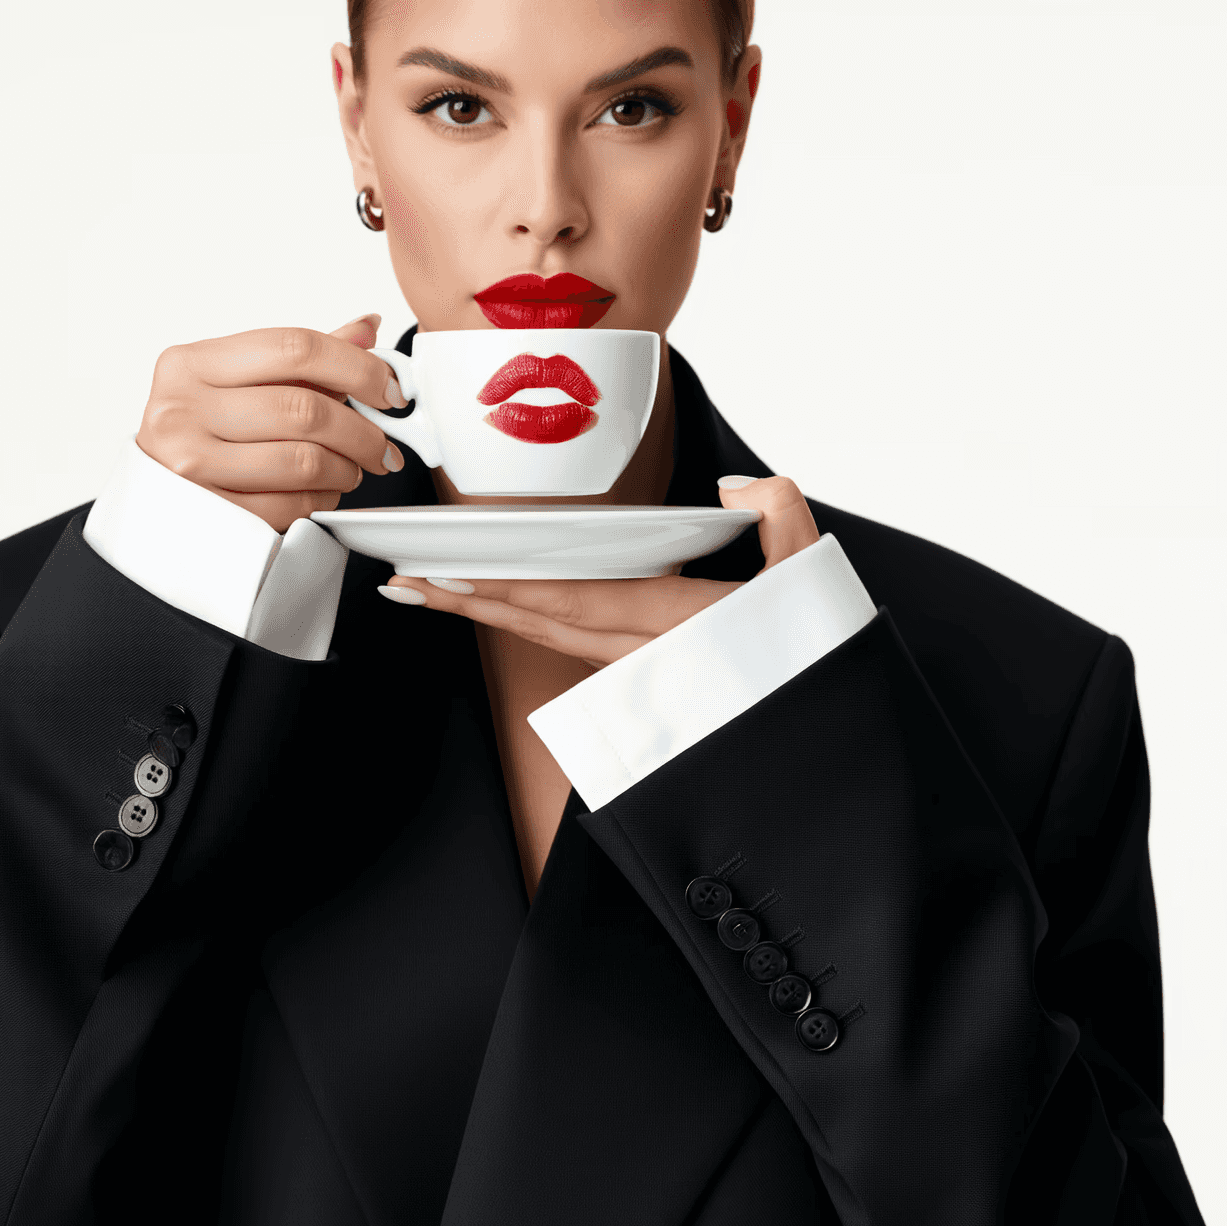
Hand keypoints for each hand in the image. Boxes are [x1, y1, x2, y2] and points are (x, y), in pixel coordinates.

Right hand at [137, 313, 408, 534]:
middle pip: (304, 409)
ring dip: (346, 469)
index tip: (389, 391)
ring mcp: (189, 464)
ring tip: (351, 469)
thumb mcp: (240, 384)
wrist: (154, 502)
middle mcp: (182, 408)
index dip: (357, 368)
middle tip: (383, 446)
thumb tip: (365, 329)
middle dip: (363, 432)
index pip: (294, 348)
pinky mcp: (207, 514)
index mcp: (193, 363)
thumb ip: (301, 359)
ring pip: (303, 461)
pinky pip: (289, 505)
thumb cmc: (201, 433)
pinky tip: (322, 492)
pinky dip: (321, 501)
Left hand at [382, 475, 819, 666]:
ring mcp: (641, 674)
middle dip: (470, 604)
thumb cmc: (813, 653)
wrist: (823, 736)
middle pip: (542, 625)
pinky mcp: (641, 677)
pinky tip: (498, 605)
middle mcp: (649, 657)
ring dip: (486, 615)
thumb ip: (779, 516)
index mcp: (681, 628)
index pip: (579, 602)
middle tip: (403, 582)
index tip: (452, 574)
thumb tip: (734, 488)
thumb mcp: (812, 575)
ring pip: (549, 639)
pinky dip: (526, 624)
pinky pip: (568, 647)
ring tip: (427, 591)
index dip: (510, 589)